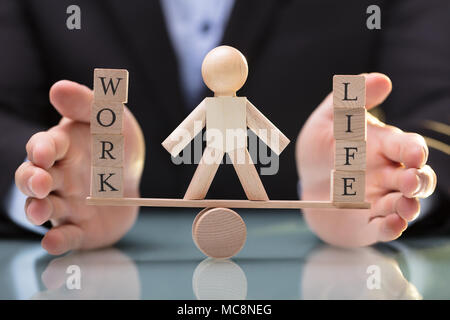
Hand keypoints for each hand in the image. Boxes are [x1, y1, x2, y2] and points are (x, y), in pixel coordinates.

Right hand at [15, 80, 144, 254]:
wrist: (132, 175)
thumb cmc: (116, 142)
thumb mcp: (110, 118)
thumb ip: (88, 104)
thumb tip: (58, 88)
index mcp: (64, 147)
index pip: (46, 146)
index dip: (43, 148)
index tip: (45, 151)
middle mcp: (59, 176)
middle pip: (34, 179)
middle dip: (32, 180)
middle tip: (39, 182)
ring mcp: (67, 203)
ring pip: (44, 207)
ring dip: (37, 209)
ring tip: (39, 211)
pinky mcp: (79, 227)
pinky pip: (66, 235)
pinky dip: (58, 240)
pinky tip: (54, 242)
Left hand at [296, 73, 436, 246]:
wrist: (308, 183)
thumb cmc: (323, 148)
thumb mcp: (330, 120)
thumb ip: (350, 101)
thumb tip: (382, 78)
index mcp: (382, 146)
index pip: (405, 146)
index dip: (411, 149)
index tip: (413, 152)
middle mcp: (388, 174)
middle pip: (413, 178)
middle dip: (416, 180)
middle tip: (409, 180)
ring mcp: (381, 199)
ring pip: (405, 204)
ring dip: (409, 206)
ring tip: (405, 206)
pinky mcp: (370, 221)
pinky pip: (385, 227)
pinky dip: (392, 227)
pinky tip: (391, 224)